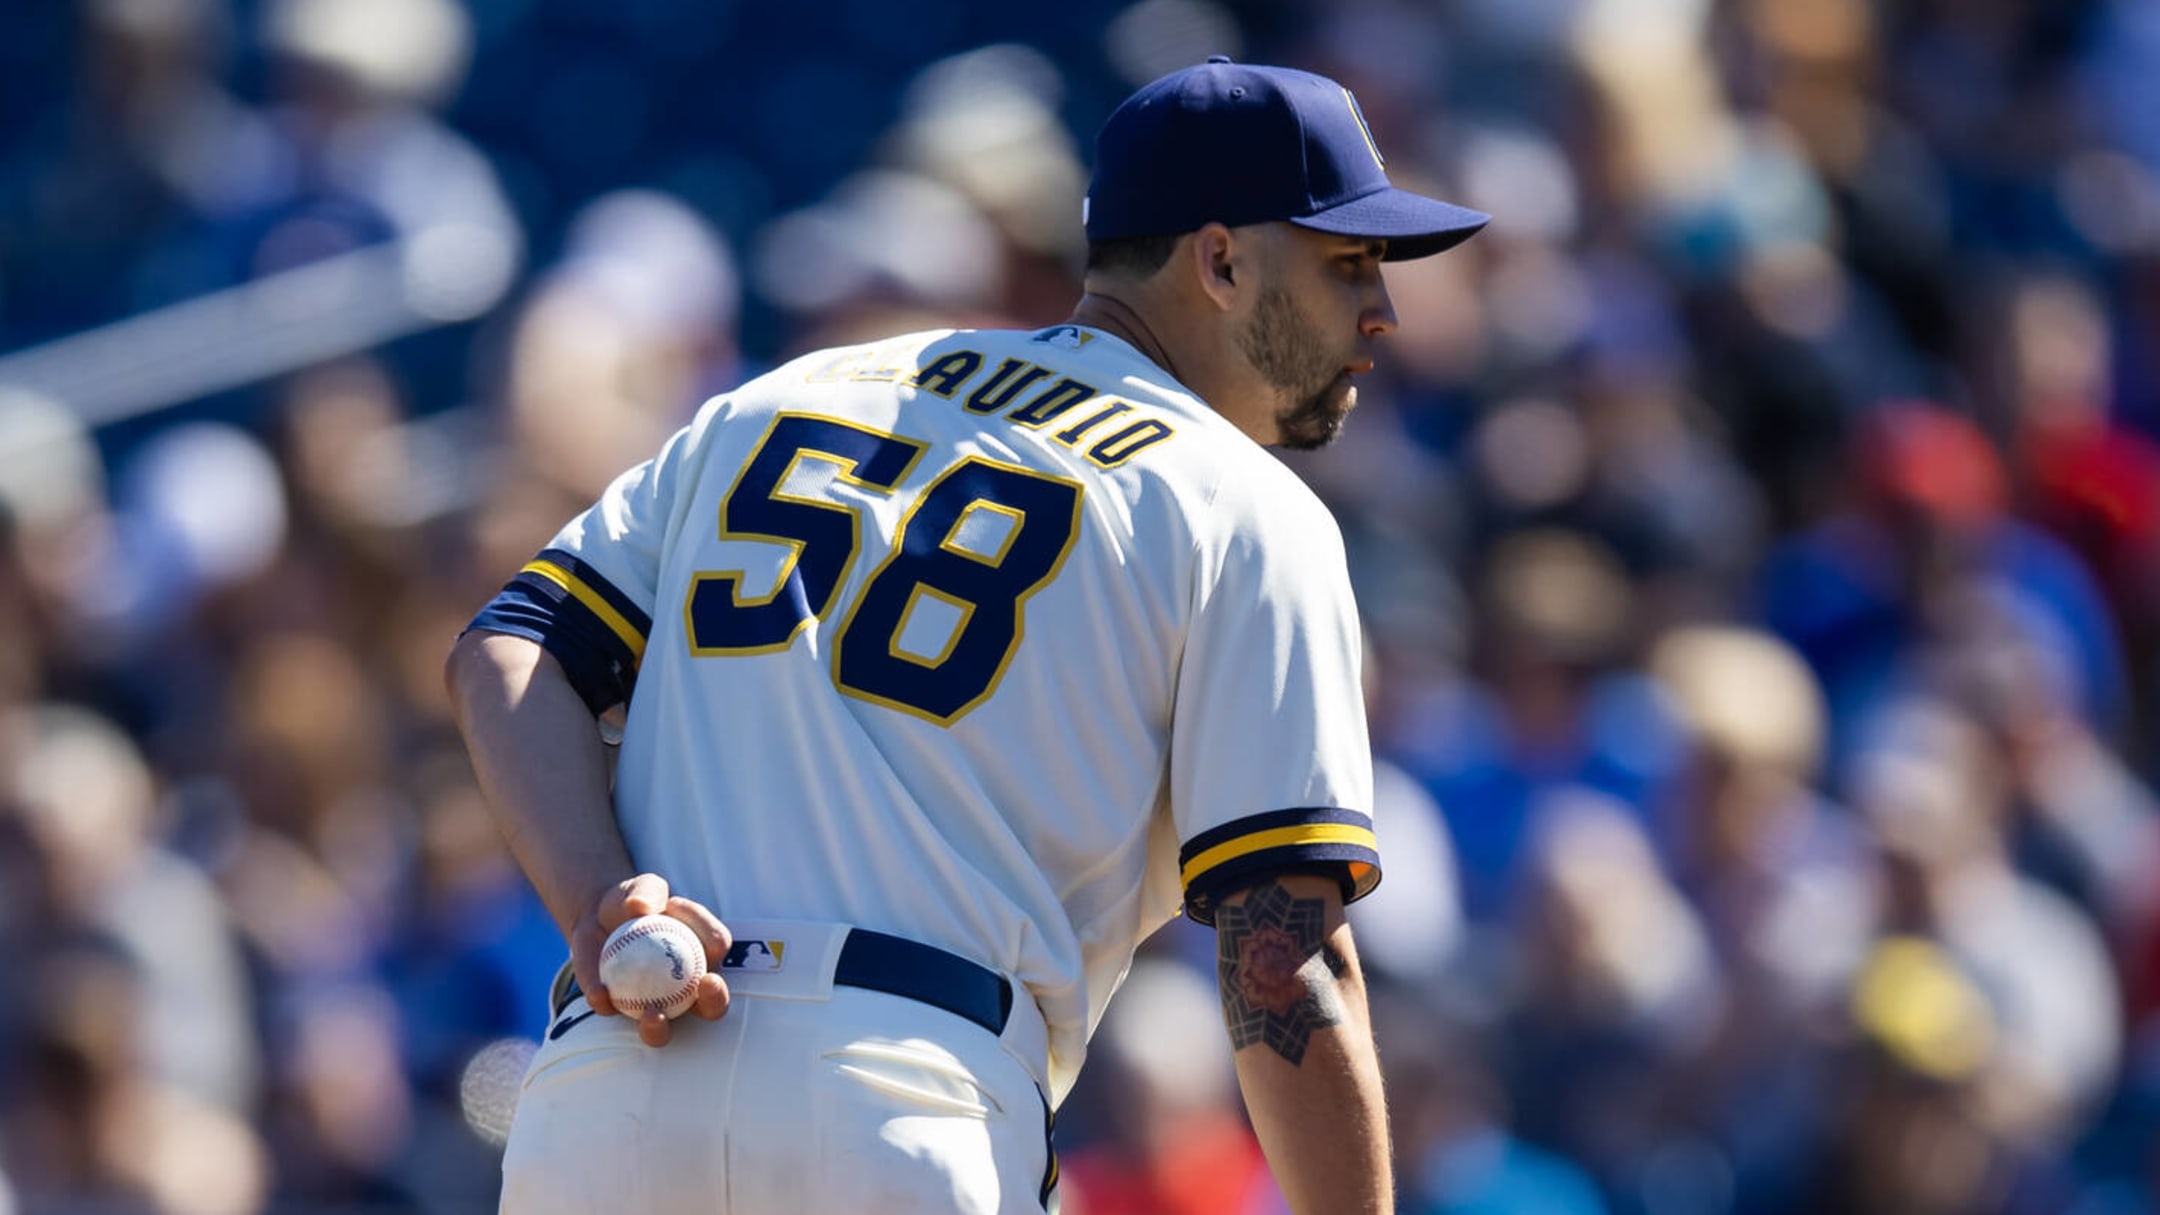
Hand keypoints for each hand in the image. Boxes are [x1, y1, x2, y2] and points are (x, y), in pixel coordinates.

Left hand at [570, 872, 732, 1046]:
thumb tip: (641, 908)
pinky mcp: (619, 1011)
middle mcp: (686, 989)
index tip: (709, 942)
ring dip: (661, 1028)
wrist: (596, 917)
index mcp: (701, 952)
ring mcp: (655, 1007)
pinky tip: (599, 994)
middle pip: (710, 1004)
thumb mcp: (643, 887)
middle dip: (715, 1000)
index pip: (717, 947)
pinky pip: (614, 1012)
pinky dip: (607, 1005)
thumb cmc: (633, 900)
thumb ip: (647, 891)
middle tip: (706, 986)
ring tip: (653, 1016)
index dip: (716, 944)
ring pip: (664, 1030)